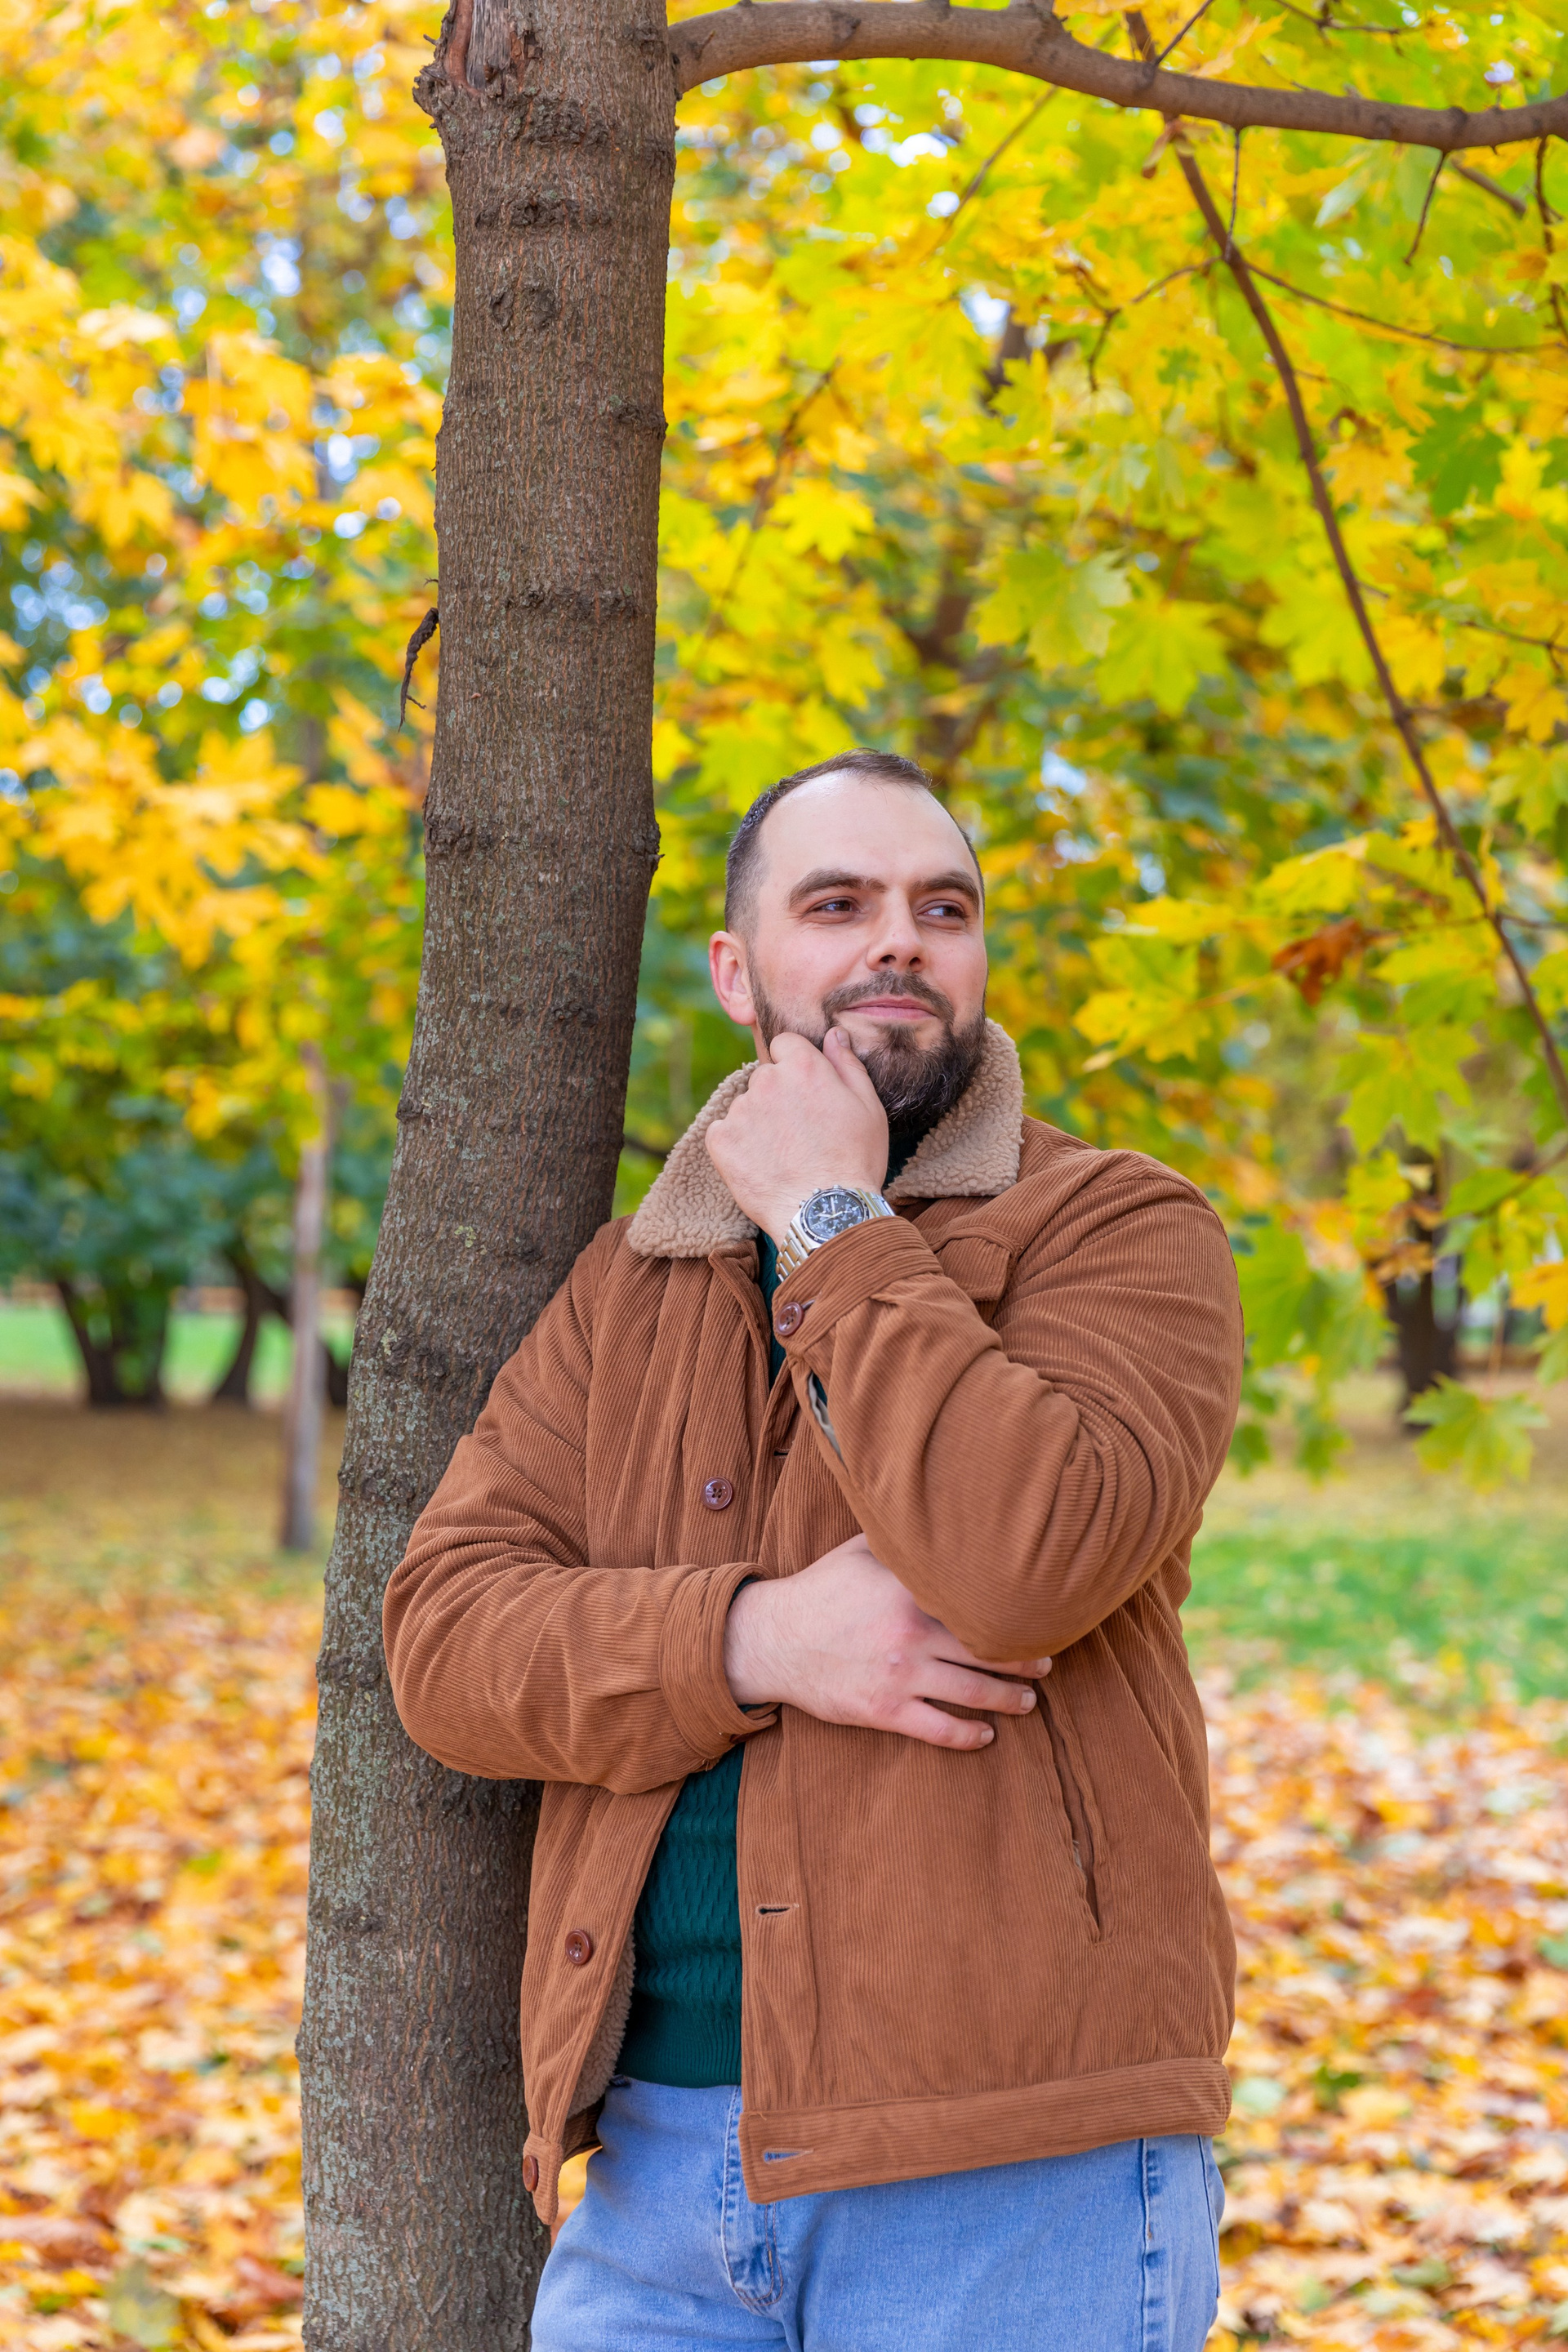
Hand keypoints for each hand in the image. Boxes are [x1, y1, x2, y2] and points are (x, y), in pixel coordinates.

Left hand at [705, 1029, 888, 1243]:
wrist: (825, 1213)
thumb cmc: (855, 1161)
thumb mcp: (869, 1108)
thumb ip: (848, 1064)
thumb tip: (834, 1035)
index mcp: (803, 1066)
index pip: (785, 1045)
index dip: (796, 1067)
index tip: (806, 1093)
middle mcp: (767, 1080)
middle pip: (766, 1077)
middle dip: (778, 1097)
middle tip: (800, 1134)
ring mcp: (740, 1110)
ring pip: (745, 1106)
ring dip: (758, 1123)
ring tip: (783, 1156)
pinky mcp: (720, 1141)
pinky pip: (722, 1132)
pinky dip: (735, 1146)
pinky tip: (760, 1165)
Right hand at [724, 1534, 1050, 1751]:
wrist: (773, 1640)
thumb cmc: (821, 1590)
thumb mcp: (859, 1551)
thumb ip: (903, 1541)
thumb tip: (940, 1512)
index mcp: (910, 1590)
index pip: (977, 1602)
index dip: (1015, 1612)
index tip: (1040, 1616)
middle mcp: (912, 1633)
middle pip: (988, 1651)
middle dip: (1025, 1661)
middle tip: (1047, 1665)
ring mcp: (900, 1675)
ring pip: (973, 1693)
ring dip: (1009, 1700)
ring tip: (1029, 1701)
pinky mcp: (884, 1711)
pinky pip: (939, 1729)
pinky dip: (969, 1736)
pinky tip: (987, 1735)